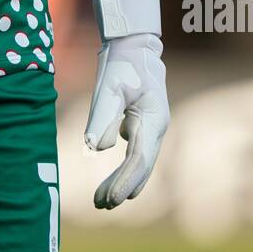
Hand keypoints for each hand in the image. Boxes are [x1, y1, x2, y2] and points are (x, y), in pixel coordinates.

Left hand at [84, 29, 169, 209]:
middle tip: (100, 205)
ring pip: (139, 163)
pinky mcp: (142, 125)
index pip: (139, 159)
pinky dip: (125, 171)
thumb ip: (102, 117)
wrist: (135, 46)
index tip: (110, 200)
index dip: (124, 181)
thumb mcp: (110, 88)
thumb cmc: (123, 64)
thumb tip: (96, 147)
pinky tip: (115, 184)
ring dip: (122, 182)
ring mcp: (151, 128)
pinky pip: (136, 155)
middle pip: (141, 166)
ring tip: (101, 202)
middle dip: (121, 187)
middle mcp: (156, 128)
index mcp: (152, 120)